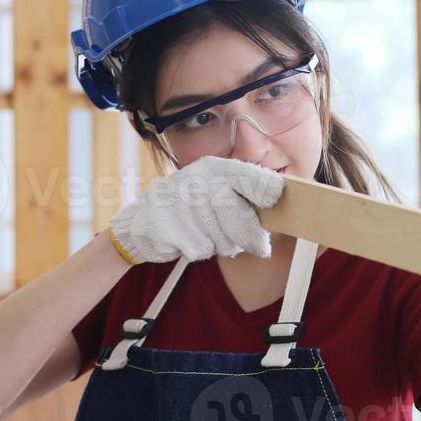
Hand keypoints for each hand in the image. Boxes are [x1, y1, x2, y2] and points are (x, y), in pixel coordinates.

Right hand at [108, 155, 284, 263]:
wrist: (143, 220)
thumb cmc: (191, 208)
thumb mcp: (215, 191)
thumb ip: (244, 198)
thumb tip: (277, 212)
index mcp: (215, 168)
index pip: (249, 176)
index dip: (266, 189)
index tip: (275, 199)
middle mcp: (198, 180)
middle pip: (240, 219)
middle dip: (250, 238)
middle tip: (255, 246)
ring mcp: (180, 202)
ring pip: (221, 240)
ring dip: (219, 245)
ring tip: (205, 234)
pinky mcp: (166, 225)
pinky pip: (200, 250)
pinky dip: (198, 251)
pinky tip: (186, 239)